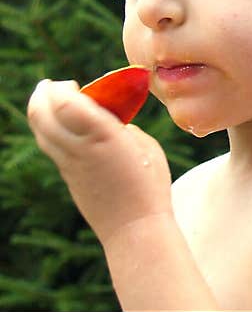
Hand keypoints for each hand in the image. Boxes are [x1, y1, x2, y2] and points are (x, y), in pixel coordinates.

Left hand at [27, 79, 172, 243]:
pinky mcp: (68, 178)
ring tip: (48, 101)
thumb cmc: (150, 185)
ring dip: (39, 112)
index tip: (71, 84)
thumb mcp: (146, 147)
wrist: (134, 227)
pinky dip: (48, 130)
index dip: (61, 89)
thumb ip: (125, 130)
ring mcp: (69, 165)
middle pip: (42, 115)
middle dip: (41, 95)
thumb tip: (116, 125)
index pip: (66, 104)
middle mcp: (80, 148)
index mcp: (103, 136)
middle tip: (49, 85)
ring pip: (41, 132)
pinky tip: (62, 126)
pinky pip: (50, 147)